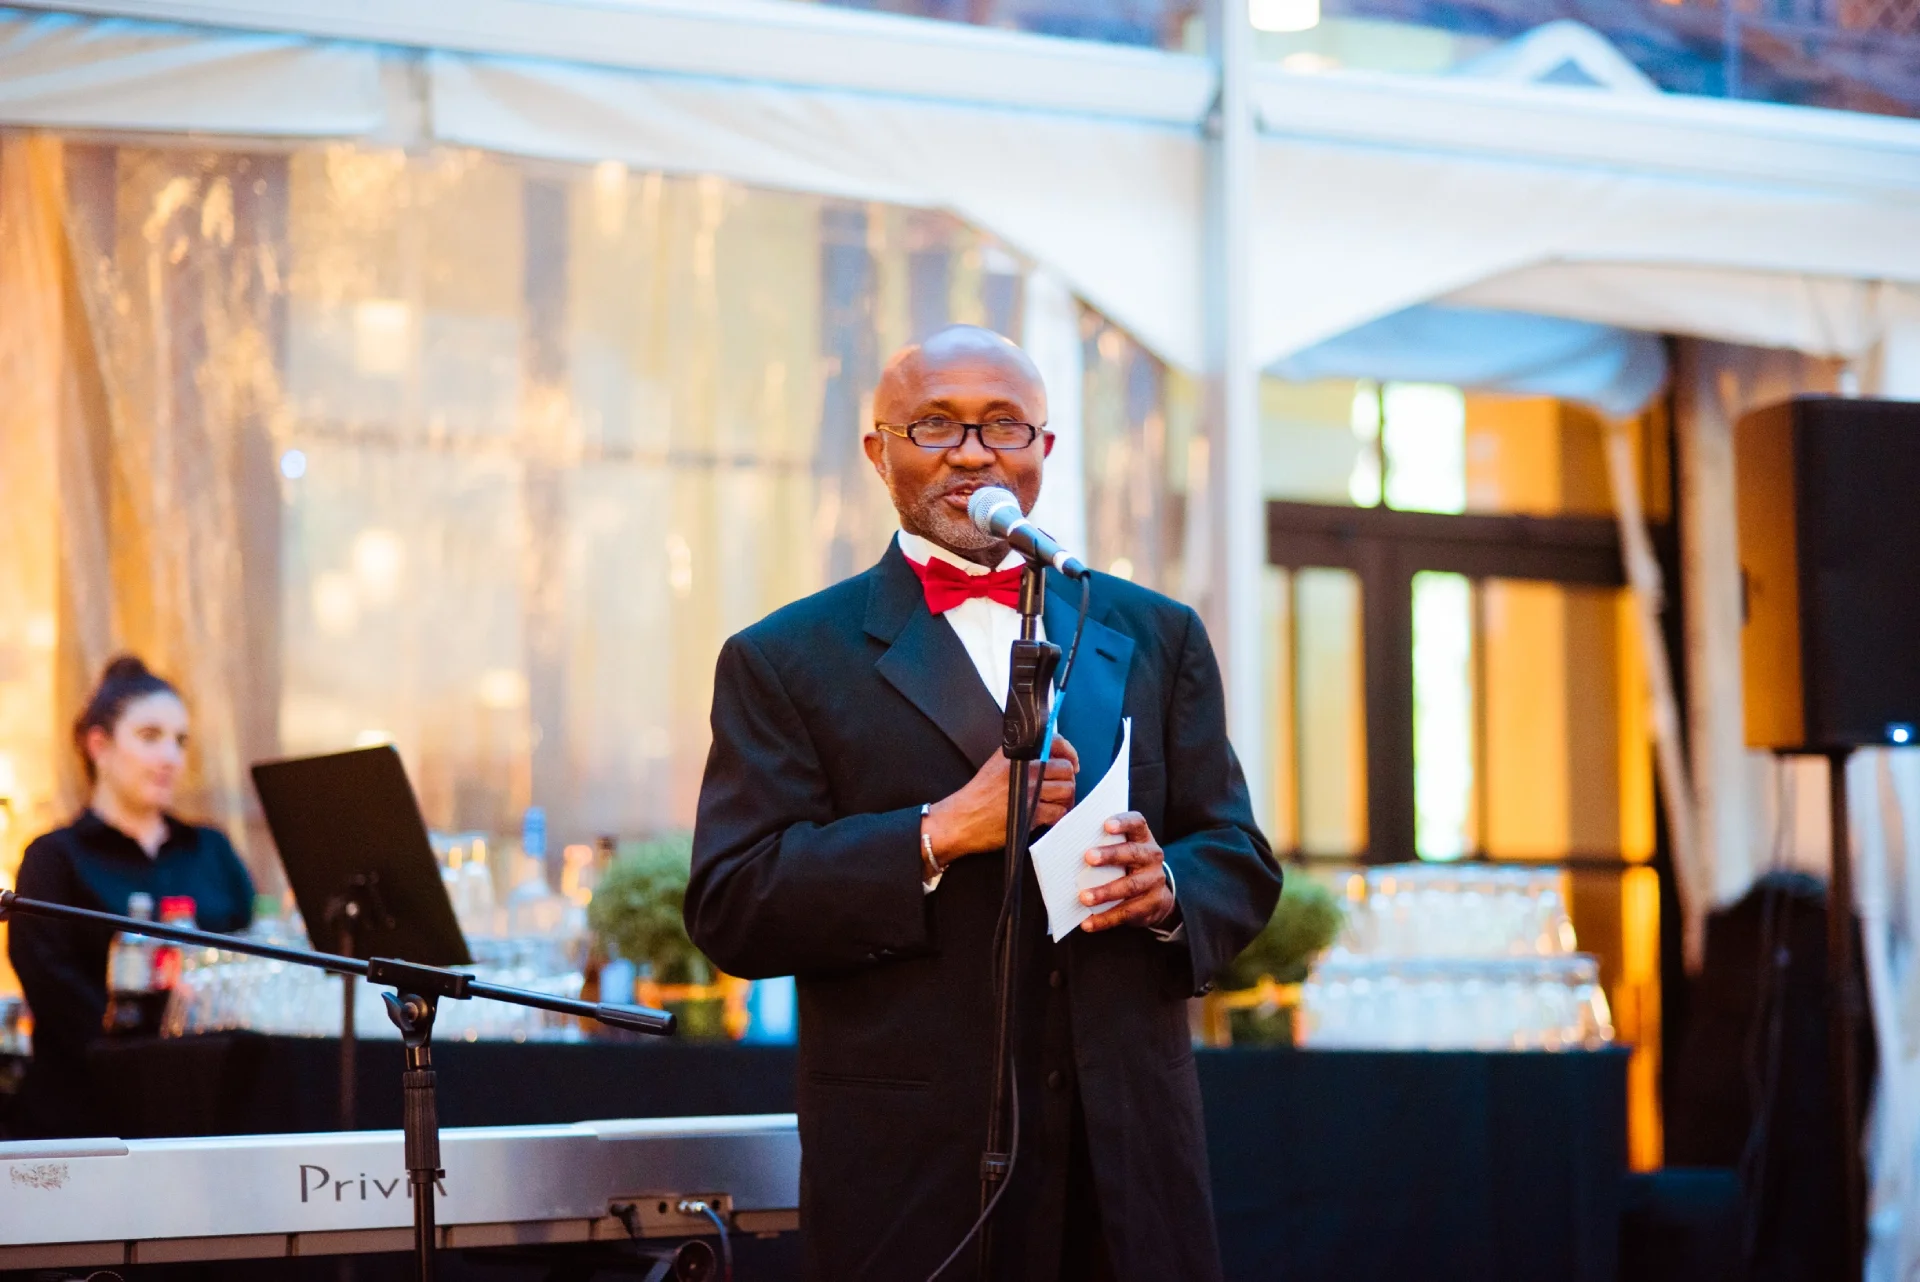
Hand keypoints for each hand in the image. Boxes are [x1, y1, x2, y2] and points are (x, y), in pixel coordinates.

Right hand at [924, 736, 1079, 867]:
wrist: (960, 820)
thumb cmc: (977, 797)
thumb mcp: (995, 766)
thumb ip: (1020, 759)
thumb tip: (1049, 758)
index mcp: (1015, 755)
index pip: (1054, 742)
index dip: (1070, 753)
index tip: (1072, 763)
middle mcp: (1023, 769)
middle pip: (1066, 770)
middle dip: (1069, 781)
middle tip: (1063, 789)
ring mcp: (1028, 792)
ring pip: (1066, 791)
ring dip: (1065, 800)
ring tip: (1056, 804)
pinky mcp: (1030, 814)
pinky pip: (1058, 812)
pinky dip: (1057, 816)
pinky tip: (1048, 817)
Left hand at [1079, 811, 1175, 931]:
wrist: (1154, 898)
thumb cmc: (1125, 867)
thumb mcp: (1119, 851)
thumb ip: (1100, 844)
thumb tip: (1064, 843)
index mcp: (1142, 838)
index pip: (1137, 823)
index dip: (1123, 822)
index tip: (1106, 825)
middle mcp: (1152, 856)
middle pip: (1132, 852)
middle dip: (1110, 855)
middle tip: (1087, 857)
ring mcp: (1155, 880)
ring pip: (1130, 885)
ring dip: (1105, 892)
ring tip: (1084, 898)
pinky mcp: (1153, 903)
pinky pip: (1127, 912)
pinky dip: (1105, 918)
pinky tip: (1088, 923)